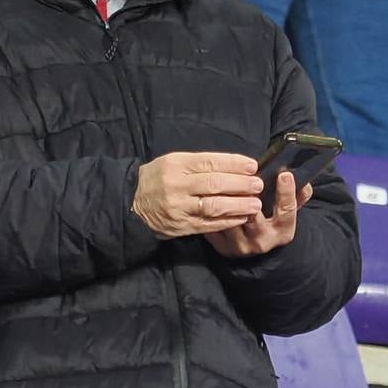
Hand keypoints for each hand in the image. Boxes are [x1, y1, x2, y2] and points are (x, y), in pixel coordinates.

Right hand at [132, 151, 264, 237]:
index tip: (252, 165)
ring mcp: (179, 207)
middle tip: (258, 184)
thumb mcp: (172, 162)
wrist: (130, 203)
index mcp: (175, 165)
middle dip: (240, 184)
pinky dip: (228, 221)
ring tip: (255, 203)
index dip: (234, 164)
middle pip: (214, 184)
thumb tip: (234, 167)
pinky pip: (208, 224)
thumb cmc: (156, 178)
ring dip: (238, 205)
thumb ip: (199, 164)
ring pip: (213, 206)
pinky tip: (241, 217)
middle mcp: (177, 185)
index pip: (209, 162)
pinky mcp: (181, 225)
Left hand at [207, 175, 309, 257]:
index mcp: (282, 231)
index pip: (287, 210)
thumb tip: (304, 180)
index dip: (287, 192)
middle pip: (255, 214)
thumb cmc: (272, 222)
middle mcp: (262, 241)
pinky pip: (215, 222)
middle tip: (247, 175)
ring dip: (228, 197)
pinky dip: (214, 205)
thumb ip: (298, 196)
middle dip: (250, 194)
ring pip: (232, 217)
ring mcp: (240, 244)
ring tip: (226, 177)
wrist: (253, 247)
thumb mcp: (287, 211)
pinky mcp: (221, 245)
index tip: (284, 174)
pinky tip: (213, 191)